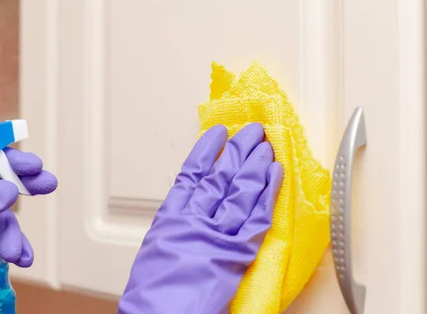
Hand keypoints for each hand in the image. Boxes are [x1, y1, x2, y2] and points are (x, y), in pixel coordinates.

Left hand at [0, 148, 56, 313]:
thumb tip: (9, 191)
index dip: (7, 158)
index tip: (31, 164)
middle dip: (23, 184)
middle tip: (48, 184)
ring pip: (4, 218)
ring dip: (15, 233)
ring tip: (15, 253)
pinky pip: (3, 241)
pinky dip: (16, 249)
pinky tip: (20, 259)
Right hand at [118, 123, 283, 313]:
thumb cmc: (152, 295)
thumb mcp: (157, 251)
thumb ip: (178, 226)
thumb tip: (193, 210)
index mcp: (171, 218)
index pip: (192, 174)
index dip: (207, 151)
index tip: (218, 134)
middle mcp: (194, 219)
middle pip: (220, 175)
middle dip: (238, 150)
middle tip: (252, 131)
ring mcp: (216, 233)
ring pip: (240, 189)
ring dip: (255, 163)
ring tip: (265, 143)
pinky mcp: (236, 252)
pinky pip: (257, 216)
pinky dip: (267, 192)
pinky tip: (274, 173)